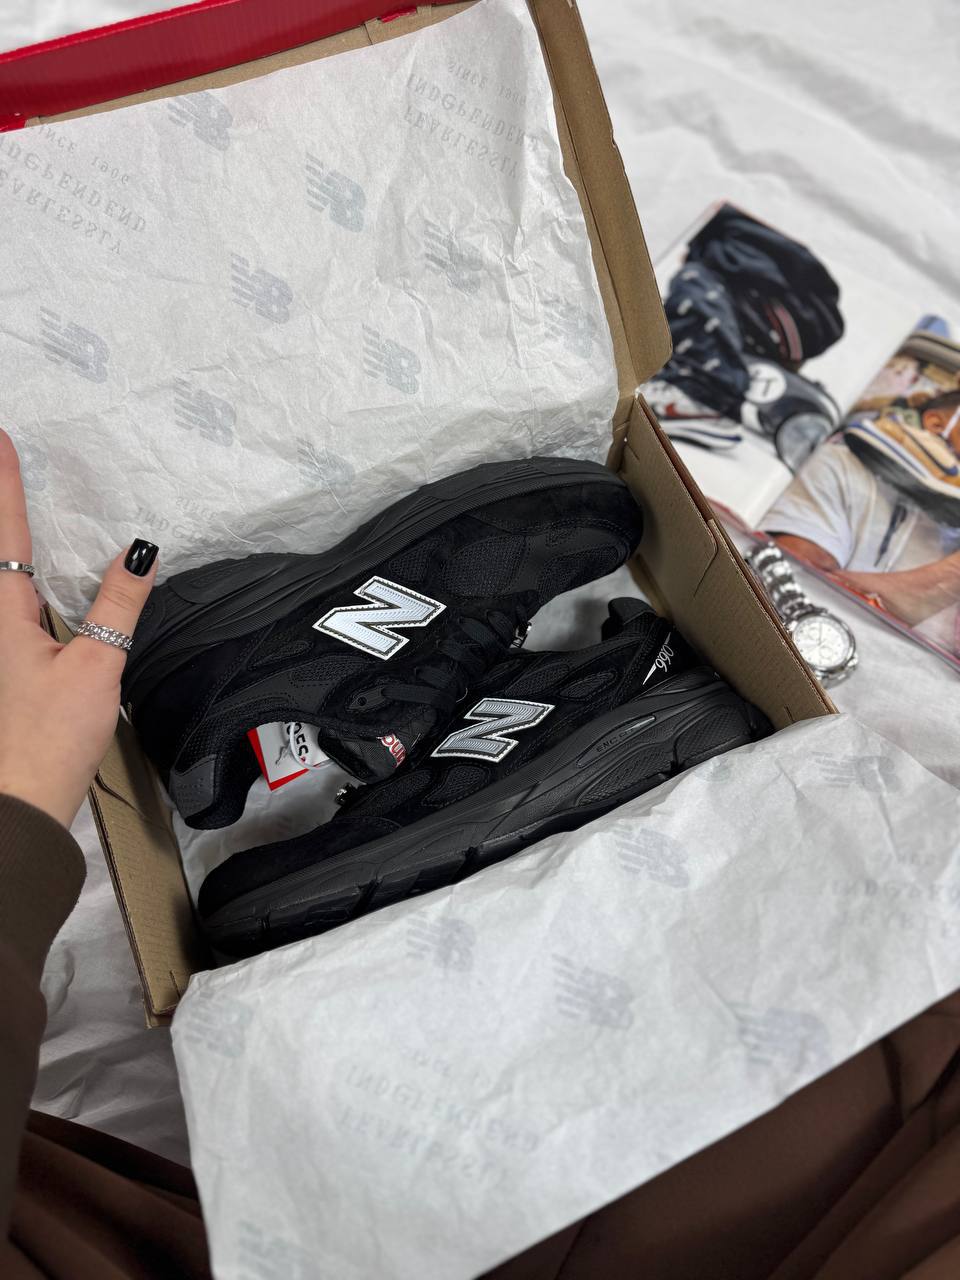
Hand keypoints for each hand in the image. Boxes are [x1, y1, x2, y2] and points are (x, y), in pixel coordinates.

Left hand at [0, 429, 157, 827]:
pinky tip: (34, 583)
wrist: (18, 803)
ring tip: (14, 510)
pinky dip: (18, 580)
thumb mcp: (96, 667)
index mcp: (3, 615)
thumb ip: (119, 606)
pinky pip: (10, 607)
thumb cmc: (49, 739)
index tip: (1, 438)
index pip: (6, 535)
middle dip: (1, 508)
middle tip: (2, 460)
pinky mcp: (5, 671)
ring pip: (1, 584)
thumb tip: (141, 552)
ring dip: (9, 546)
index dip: (5, 484)